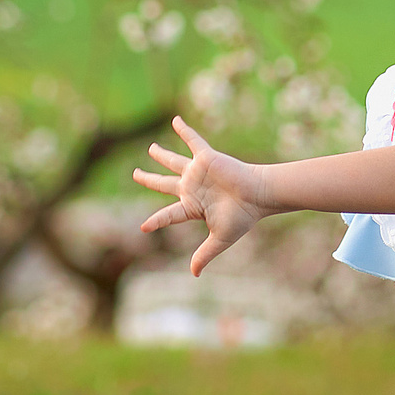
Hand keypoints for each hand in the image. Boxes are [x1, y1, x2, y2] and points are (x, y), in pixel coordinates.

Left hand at [131, 115, 270, 276]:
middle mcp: (192, 187)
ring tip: (151, 148)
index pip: (168, 214)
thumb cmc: (242, 217)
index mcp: (192, 206)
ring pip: (173, 162)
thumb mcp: (220, 239)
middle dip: (149, 179)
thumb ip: (205, 254)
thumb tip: (194, 274)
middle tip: (135, 174)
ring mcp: (197, 172)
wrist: (259, 196)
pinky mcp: (206, 158)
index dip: (155, 221)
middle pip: (163, 183)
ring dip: (161, 155)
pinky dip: (184, 130)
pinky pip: (192, 141)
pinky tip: (175, 120)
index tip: (143, 228)